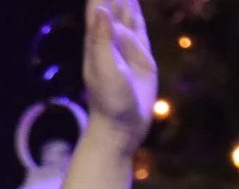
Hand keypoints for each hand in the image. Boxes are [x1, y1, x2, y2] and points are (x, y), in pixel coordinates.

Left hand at [82, 0, 157, 155]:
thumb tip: (100, 10)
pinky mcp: (141, 53)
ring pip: (126, 8)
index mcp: (97, 37)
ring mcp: (125, 43)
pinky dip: (136, 9)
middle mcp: (110, 35)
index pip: (98, 1)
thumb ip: (102, 41)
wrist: (121, 126)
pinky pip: (138, 24)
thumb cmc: (110, 102)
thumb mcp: (105, 72)